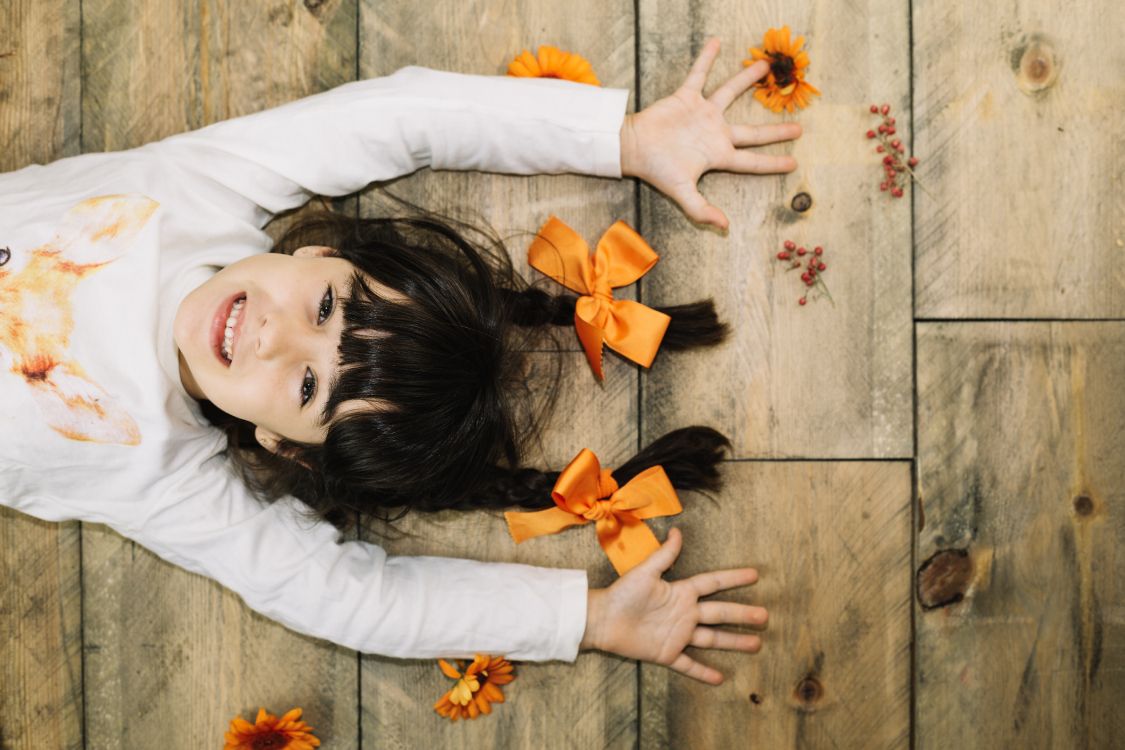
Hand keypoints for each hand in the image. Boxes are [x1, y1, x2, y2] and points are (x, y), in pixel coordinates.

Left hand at [580, 528, 766, 684]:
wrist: (602, 619)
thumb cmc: (622, 593)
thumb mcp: (645, 572)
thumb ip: (665, 555)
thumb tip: (677, 531)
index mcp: (681, 592)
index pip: (713, 584)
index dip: (733, 579)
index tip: (754, 574)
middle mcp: (684, 613)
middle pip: (720, 613)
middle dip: (742, 615)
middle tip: (765, 617)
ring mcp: (678, 635)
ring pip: (712, 639)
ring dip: (733, 642)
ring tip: (756, 644)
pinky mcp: (666, 653)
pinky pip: (688, 664)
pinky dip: (703, 672)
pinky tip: (720, 678)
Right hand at [620, 37, 801, 228]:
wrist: (633, 148)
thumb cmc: (657, 171)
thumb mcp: (681, 193)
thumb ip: (702, 210)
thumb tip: (725, 227)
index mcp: (718, 155)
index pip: (752, 161)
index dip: (772, 163)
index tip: (794, 163)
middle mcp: (715, 133)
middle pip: (752, 131)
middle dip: (775, 130)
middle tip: (799, 127)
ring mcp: (702, 114)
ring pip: (731, 93)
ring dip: (747, 80)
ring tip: (765, 66)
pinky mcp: (686, 98)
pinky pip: (699, 75)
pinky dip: (707, 59)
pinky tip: (717, 42)